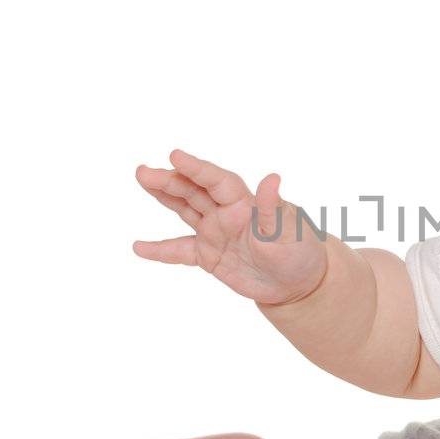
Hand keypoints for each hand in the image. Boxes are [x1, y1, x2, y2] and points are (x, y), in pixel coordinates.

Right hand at [132, 149, 327, 305]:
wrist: (299, 283)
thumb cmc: (300, 252)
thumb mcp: (290, 232)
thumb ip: (273, 209)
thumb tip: (272, 178)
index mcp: (246, 203)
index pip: (217, 181)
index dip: (196, 169)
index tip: (175, 155)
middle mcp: (227, 213)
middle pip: (194, 190)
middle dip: (170, 180)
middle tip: (143, 172)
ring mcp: (216, 232)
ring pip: (185, 209)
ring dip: (163, 196)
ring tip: (142, 179)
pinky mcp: (210, 255)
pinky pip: (180, 250)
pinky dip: (160, 249)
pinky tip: (139, 247)